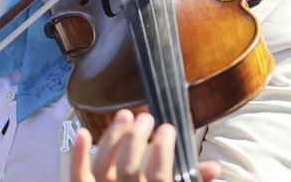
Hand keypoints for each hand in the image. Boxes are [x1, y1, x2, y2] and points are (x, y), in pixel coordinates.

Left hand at [70, 110, 220, 181]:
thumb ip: (193, 181)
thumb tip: (214, 167)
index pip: (160, 178)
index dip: (163, 153)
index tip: (168, 129)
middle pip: (128, 170)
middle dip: (137, 140)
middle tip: (147, 118)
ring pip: (103, 168)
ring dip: (112, 138)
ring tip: (125, 115)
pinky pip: (77, 177)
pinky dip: (78, 156)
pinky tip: (82, 132)